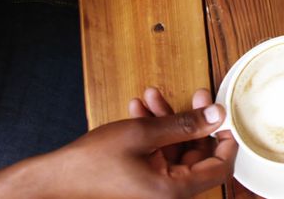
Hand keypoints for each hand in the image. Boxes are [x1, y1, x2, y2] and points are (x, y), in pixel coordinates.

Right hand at [41, 87, 236, 197]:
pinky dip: (154, 133)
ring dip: (169, 121)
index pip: (221, 168)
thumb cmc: (92, 162)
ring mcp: (155, 188)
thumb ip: (184, 124)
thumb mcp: (143, 134)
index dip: (228, 140)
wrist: (55, 178)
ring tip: (154, 96)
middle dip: (194, 121)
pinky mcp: (143, 181)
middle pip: (198, 155)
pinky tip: (141, 109)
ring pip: (176, 150)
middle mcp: (168, 193)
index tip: (226, 117)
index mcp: (174, 189)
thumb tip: (217, 114)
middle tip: (194, 95)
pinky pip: (159, 154)